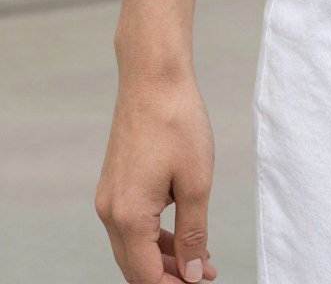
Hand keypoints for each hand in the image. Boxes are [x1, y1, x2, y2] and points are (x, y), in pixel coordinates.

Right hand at [95, 72, 216, 282]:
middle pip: (135, 265)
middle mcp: (110, 211)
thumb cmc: (178, 124)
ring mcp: (110, 197)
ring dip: (165, 257)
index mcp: (129, 216)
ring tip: (202, 260)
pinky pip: (134, 224)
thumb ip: (194, 232)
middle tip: (206, 275)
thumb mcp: (197, 183)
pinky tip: (184, 235)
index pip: (145, 275)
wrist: (154, 80)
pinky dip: (157, 235)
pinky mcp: (116, 184)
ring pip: (134, 245)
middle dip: (170, 276)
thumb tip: (191, 272)